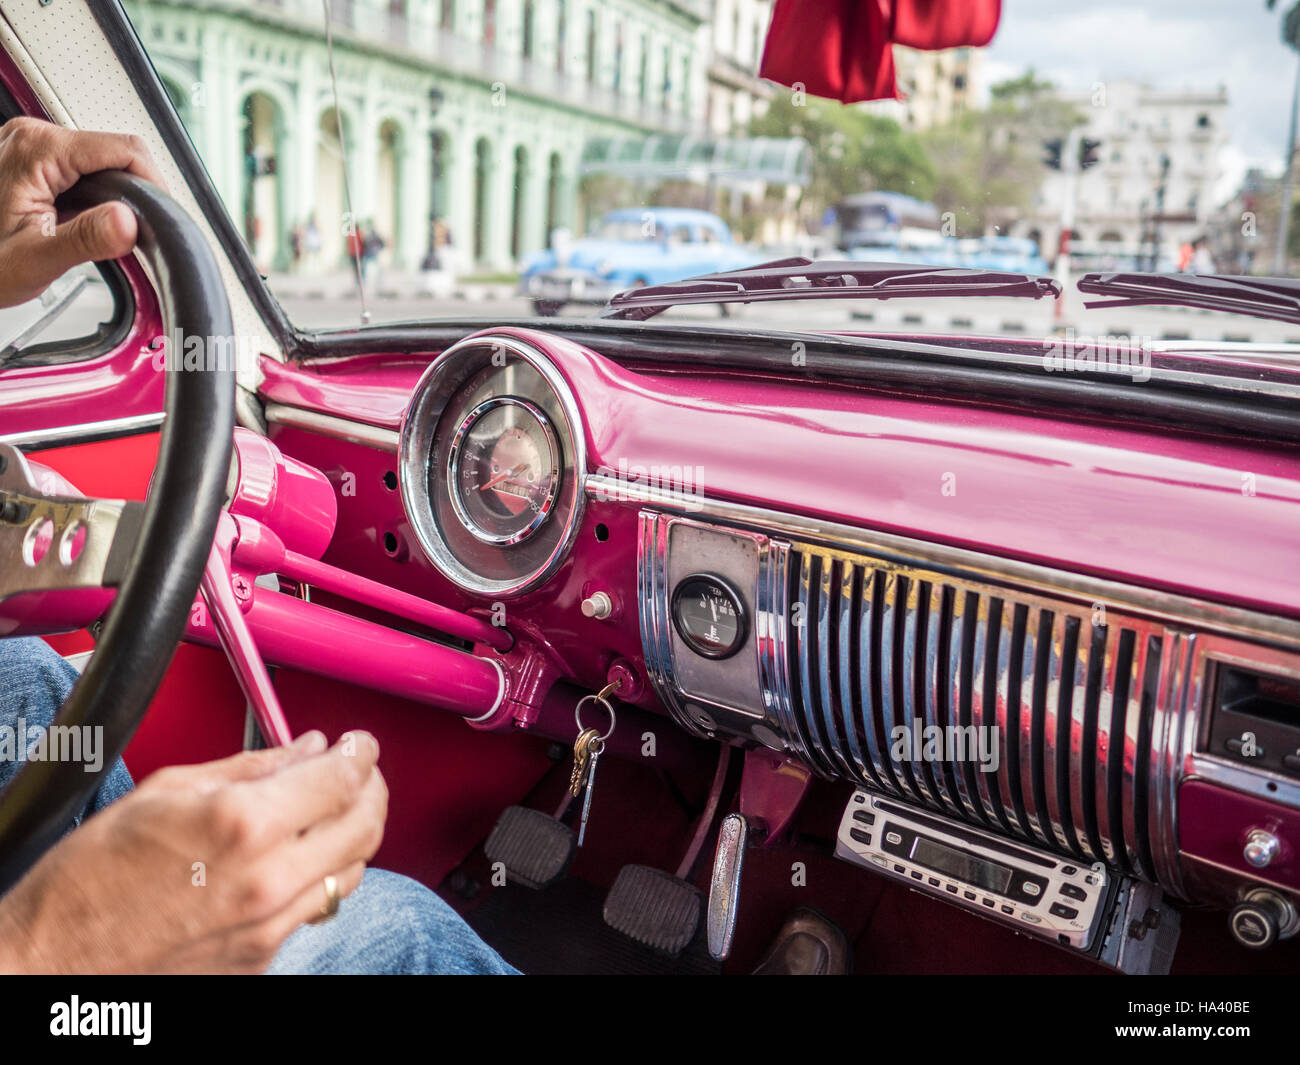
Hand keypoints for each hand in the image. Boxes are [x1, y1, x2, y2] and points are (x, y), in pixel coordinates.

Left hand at [0, 117, 163, 307]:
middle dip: (135, 194)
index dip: (154, 185)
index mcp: (37, 150)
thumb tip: (127, 221)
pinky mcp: (35, 161)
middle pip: (117, 154)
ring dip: (116, 197)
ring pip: (103, 162)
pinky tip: (89, 224)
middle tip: (137, 234)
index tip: (162, 218)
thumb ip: (85, 239)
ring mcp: (32, 147)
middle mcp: (33, 138)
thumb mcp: (35, 259)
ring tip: (109, 233)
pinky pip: (84, 170)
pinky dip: (98, 198)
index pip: (125, 150)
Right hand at [0, 730, 388, 973]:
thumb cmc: (90, 879)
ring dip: (354, 833)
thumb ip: (250, 766)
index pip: (341, 779)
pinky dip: (320, 875)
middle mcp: (267, 877)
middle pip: (365, 825)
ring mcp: (268, 923)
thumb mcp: (166, 791)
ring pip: (352, 870)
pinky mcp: (262, 957)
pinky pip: (315, 908)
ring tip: (334, 810)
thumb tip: (303, 748)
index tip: (358, 743)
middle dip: (372, 788)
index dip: (361, 753)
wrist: (54, 962)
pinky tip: (298, 856)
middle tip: (359, 770)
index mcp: (242, 823)